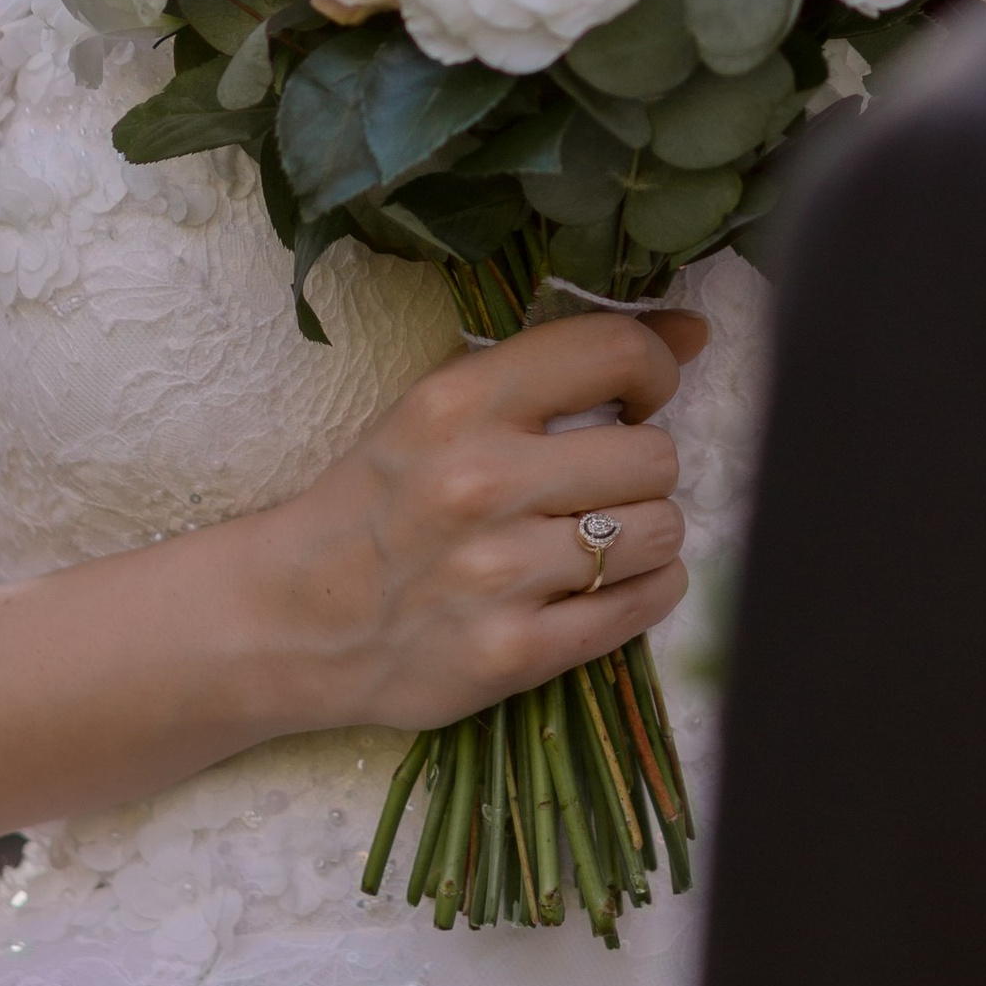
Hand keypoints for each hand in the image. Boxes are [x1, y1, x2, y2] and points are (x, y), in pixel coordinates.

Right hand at [236, 308, 702, 736]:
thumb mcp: (445, 406)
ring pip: (661, 532)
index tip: (640, 395)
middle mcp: (480, 483)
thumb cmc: (383, 498)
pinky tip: (600, 585)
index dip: (654, 370)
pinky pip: (642, 606)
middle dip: (642, 469)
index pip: (616, 353)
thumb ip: (562, 363)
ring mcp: (497, 575)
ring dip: (646, 536)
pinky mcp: (511, 654)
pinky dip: (642, 593)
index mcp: (460, 404)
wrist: (292, 617)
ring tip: (596, 539)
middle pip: (656, 455)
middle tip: (599, 484)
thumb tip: (693, 330)